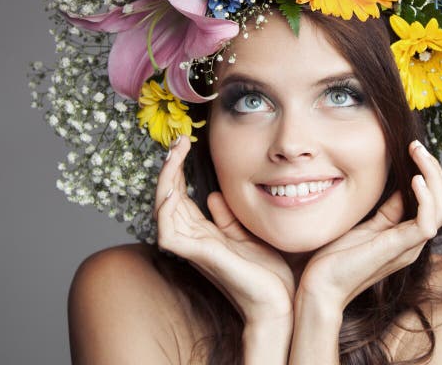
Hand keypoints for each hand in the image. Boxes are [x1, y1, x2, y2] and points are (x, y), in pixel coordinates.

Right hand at [154, 135, 294, 326]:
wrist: (278, 302)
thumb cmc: (266, 272)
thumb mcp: (246, 234)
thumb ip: (228, 217)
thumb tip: (214, 196)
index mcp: (203, 232)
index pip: (179, 195)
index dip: (177, 168)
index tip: (185, 142)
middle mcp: (193, 237)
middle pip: (167, 196)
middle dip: (169, 165)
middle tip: (178, 139)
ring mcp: (193, 247)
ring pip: (163, 209)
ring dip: (165, 179)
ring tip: (174, 153)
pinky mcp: (199, 256)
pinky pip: (169, 231)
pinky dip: (166, 208)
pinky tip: (172, 187)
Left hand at [296, 141, 441, 311]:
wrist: (321, 286)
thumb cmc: (337, 256)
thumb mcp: (367, 223)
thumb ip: (388, 208)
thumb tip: (401, 182)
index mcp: (408, 235)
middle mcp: (414, 241)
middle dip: (437, 170)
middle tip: (419, 145)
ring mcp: (409, 246)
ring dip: (432, 175)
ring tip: (417, 152)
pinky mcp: (399, 249)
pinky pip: (426, 223)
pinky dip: (425, 198)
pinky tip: (415, 180)